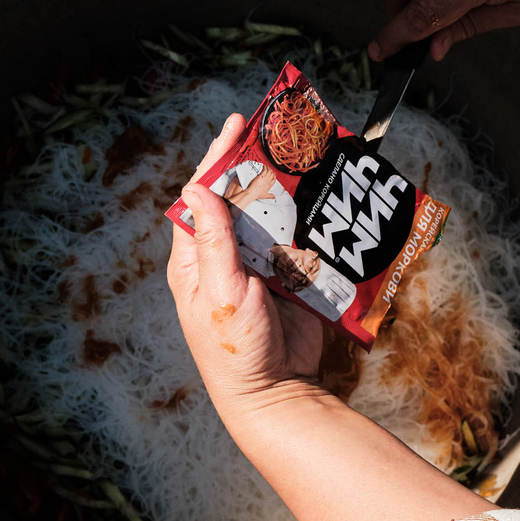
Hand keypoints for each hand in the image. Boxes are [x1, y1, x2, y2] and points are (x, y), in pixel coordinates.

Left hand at [169, 115, 325, 420]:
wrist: (278, 394)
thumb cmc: (236, 351)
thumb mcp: (220, 292)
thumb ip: (213, 241)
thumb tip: (196, 189)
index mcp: (195, 259)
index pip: (202, 196)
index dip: (219, 159)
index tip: (237, 125)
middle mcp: (225, 257)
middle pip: (240, 199)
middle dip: (258, 166)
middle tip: (279, 132)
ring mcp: (259, 267)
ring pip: (272, 216)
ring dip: (289, 189)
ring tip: (306, 156)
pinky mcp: (289, 279)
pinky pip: (299, 241)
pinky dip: (311, 219)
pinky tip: (324, 197)